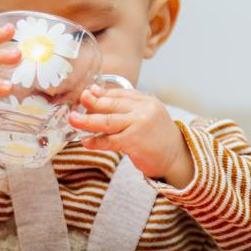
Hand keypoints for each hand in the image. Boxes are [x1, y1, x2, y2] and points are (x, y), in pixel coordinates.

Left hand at [69, 85, 194, 188]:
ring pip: (107, 121)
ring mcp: (139, 125)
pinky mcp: (134, 141)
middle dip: (91, 103)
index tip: (87, 93)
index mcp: (146, 100)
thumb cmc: (157, 136)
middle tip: (77, 101)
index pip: (119, 93)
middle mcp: (143, 110)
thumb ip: (124, 105)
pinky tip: (86, 141)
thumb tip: (94, 93)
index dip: (101, 93)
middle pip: (111, 105)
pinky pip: (109, 140)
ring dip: (87, 121)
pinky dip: (96, 141)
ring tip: (74, 120)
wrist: (176, 157)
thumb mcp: (145, 115)